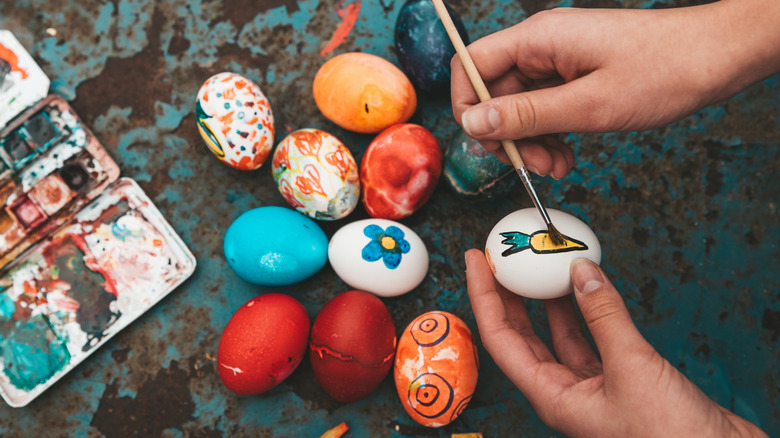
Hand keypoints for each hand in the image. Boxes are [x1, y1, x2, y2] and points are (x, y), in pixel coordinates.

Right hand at [451, 0, 779, 178]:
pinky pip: (545, 107)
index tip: (485, 141)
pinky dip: (549, 134)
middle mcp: (543, 45)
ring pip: (520, 105)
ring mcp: (559, 59)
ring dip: (531, 141)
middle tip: (531, 166)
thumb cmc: (663, 71)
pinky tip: (565, 156)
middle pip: (495, 91)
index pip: (473, 65)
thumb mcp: (588, 104)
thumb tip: (473, 123)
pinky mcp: (575, 74)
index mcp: (539, 39)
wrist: (716, 57)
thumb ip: (526, 115)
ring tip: (556, 166)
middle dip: (508, 134)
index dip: (468, 105)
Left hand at [464, 249, 766, 436]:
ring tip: (537, 265)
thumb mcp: (632, 368)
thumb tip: (581, 272)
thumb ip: (605, 317)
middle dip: (507, 295)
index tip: (474, 261)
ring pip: (556, 335)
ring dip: (546, 300)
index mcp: (551, 396)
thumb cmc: (670, 437)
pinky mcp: (618, 380)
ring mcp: (590, 386)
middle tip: (498, 257)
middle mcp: (563, 391)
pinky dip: (585, 311)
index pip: (500, 338)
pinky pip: (590, 338)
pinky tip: (583, 288)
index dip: (483, 296)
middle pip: (520, 335)